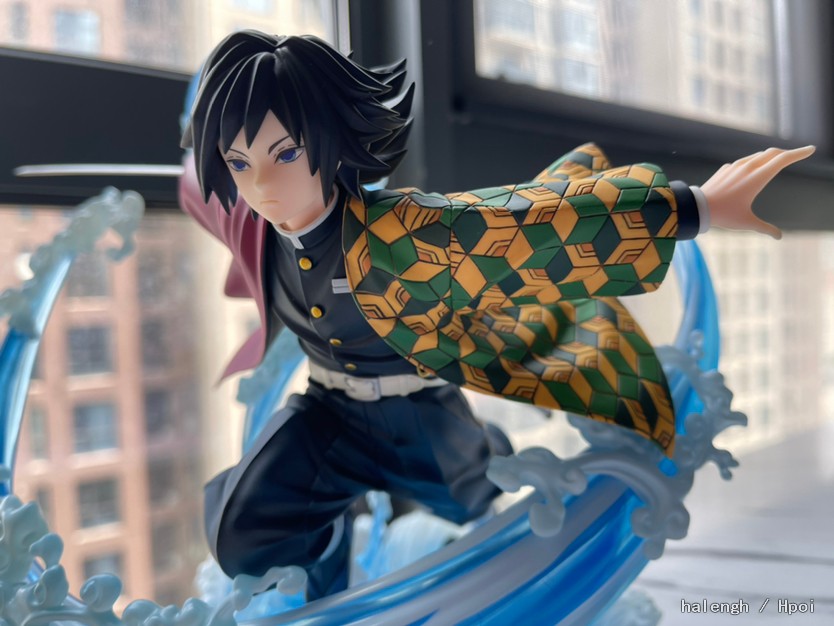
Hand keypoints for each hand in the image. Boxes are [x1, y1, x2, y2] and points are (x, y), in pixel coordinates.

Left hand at [700, 145, 814, 238]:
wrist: (697, 207)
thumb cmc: (724, 215)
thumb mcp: (747, 222)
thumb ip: (765, 228)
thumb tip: (779, 236)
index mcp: (757, 177)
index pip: (783, 159)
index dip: (799, 153)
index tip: (811, 149)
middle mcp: (748, 167)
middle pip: (773, 153)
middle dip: (787, 152)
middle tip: (798, 154)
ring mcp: (735, 166)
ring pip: (758, 155)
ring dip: (770, 155)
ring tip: (778, 158)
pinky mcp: (726, 168)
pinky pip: (745, 161)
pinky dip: (755, 161)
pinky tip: (755, 167)